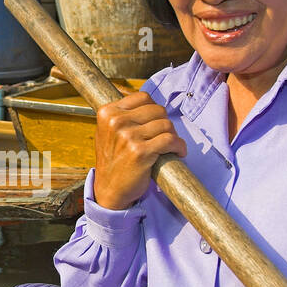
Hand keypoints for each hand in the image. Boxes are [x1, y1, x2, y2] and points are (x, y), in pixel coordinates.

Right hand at [93, 90, 185, 210]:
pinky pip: (170, 140)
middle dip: (165, 123)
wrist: (109, 189)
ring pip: (166, 124)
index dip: (154, 110)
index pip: (143, 97)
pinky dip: (179, 146)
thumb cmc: (113, 160)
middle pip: (157, 110)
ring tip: (170, 146)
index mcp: (107, 113)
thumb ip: (123, 114)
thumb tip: (148, 102)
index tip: (156, 123)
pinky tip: (178, 152)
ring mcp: (128, 137)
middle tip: (165, 136)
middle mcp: (116, 122)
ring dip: (174, 136)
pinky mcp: (140, 152)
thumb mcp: (108, 131)